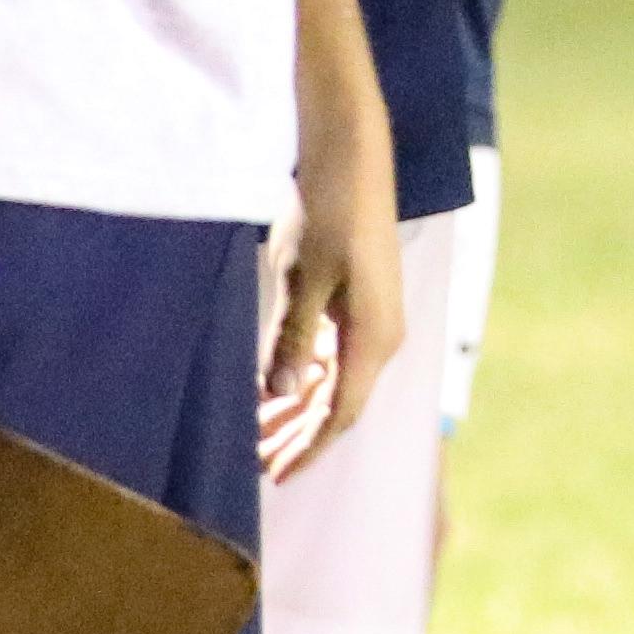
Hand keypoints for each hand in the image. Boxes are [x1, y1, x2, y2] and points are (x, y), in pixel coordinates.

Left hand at [266, 94, 407, 476]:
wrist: (351, 154)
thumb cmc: (329, 212)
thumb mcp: (303, 277)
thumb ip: (291, 340)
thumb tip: (278, 397)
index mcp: (375, 334)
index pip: (341, 412)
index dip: (308, 448)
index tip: (273, 478)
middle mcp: (381, 332)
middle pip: (339, 403)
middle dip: (298, 436)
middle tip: (252, 463)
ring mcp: (370, 317)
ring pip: (333, 381)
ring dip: (296, 409)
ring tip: (254, 432)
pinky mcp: (357, 300)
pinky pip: (331, 356)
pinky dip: (302, 377)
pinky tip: (271, 386)